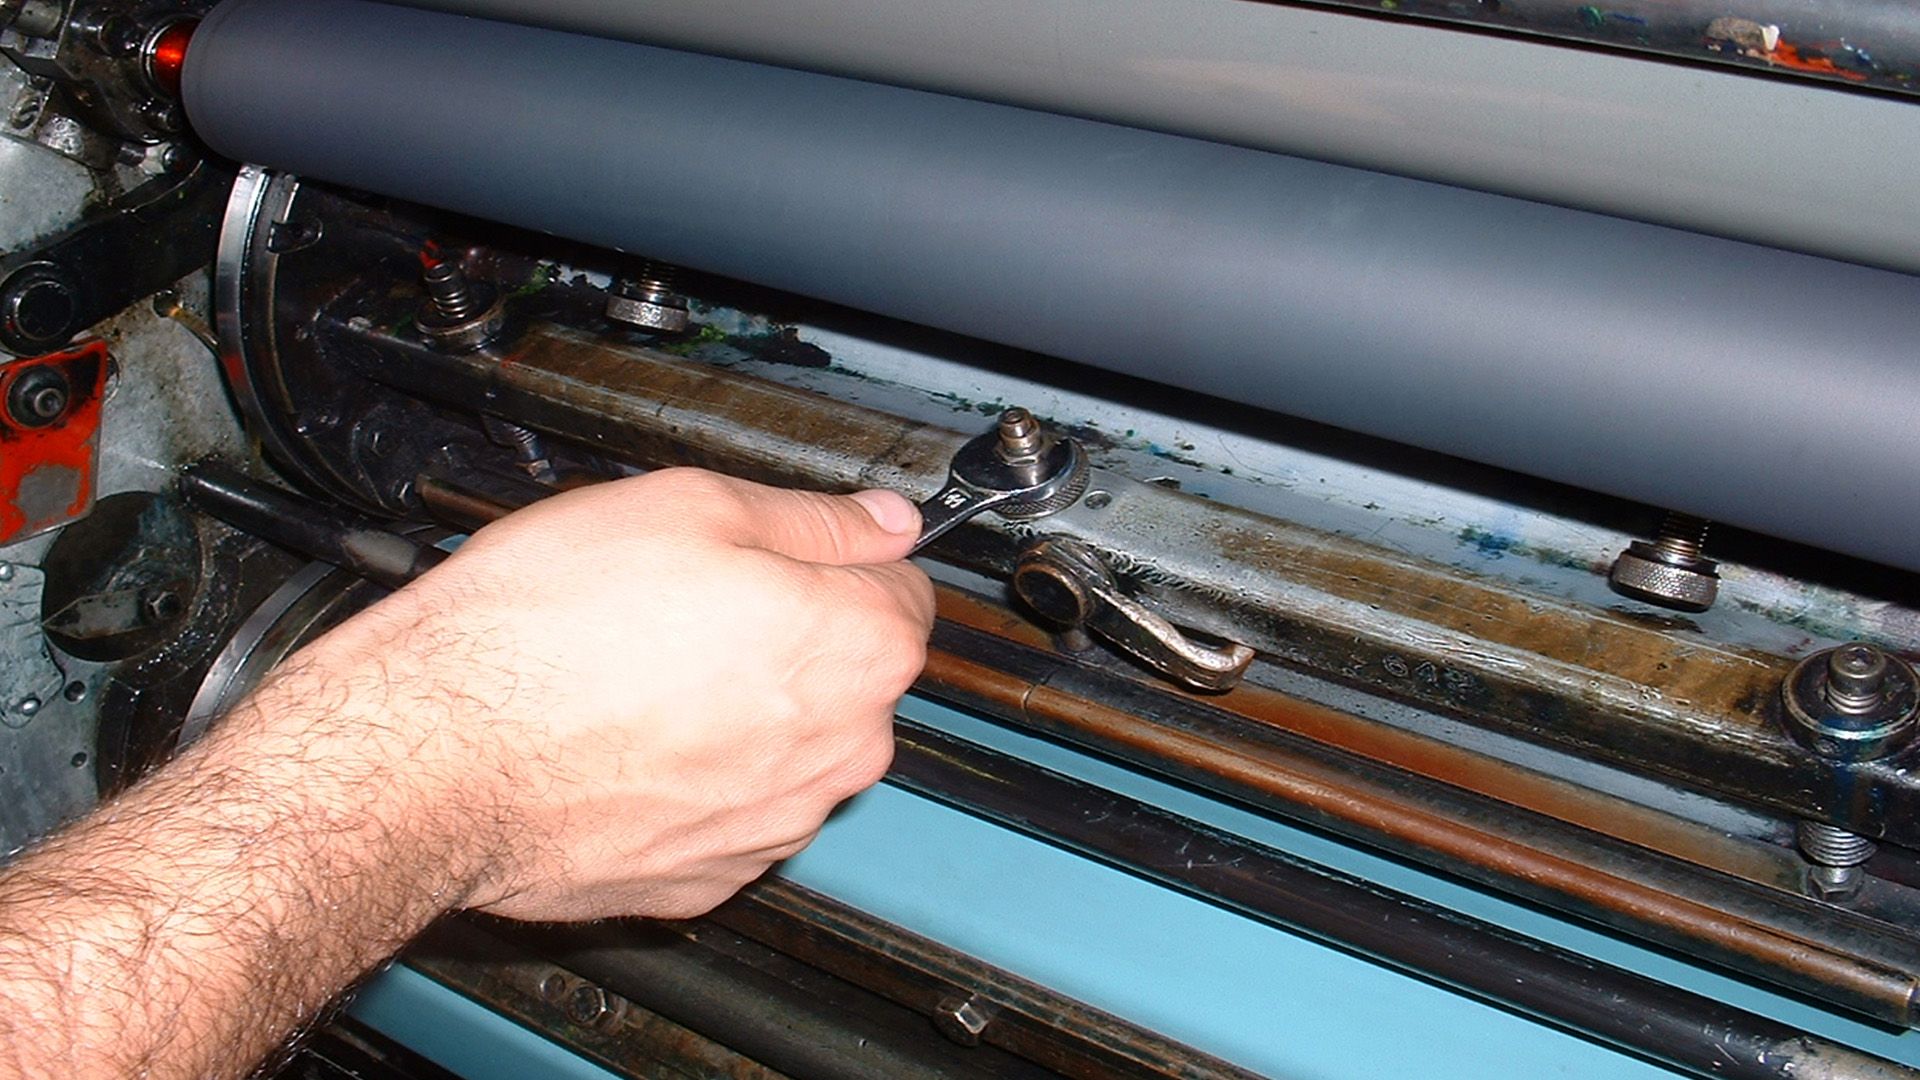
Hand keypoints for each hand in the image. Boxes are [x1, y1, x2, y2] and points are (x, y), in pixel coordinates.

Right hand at [282, 468, 933, 920]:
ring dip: (742, 712)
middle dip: (792, 638)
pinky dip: (694, 779)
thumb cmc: (546, 630)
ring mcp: (778, 824)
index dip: (839, 561)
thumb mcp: (690, 506)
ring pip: (790, 745)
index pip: (905, 590)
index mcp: (857, 648)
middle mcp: (840, 750)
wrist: (437, 757)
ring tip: (641, 674)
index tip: (785, 557)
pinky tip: (623, 741)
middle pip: (850, 674)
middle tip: (689, 606)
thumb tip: (882, 520)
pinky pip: (729, 809)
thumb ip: (812, 518)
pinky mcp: (710, 876)